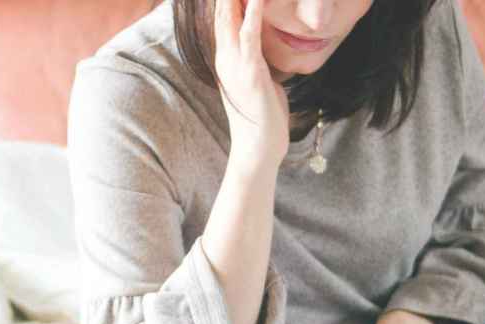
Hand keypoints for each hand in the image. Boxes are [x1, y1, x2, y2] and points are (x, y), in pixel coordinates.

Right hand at [214, 0, 290, 170]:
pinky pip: (249, 36)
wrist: (259, 149)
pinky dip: (252, 13)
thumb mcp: (260, 80)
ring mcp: (234, 65)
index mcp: (227, 58)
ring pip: (231, 18)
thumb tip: (262, 47)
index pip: (223, 16)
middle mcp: (225, 57)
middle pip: (221, 11)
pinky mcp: (250, 73)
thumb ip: (257, 59)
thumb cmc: (263, 117)